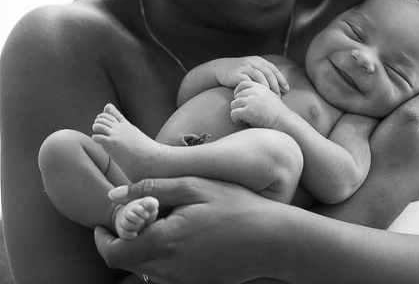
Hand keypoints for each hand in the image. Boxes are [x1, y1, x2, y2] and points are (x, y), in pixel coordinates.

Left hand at [95, 178, 282, 283]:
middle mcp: (168, 269)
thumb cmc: (237, 206)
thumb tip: (114, 196)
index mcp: (164, 241)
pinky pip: (166, 274)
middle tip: (142, 216)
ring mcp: (182, 281)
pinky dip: (165, 257)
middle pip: (127, 261)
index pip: (113, 252)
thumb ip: (152, 189)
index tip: (109, 221)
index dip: (104, 237)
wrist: (273, 239)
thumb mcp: (196, 186)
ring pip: (145, 269)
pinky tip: (186, 237)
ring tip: (168, 223)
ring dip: (145, 248)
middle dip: (125, 239)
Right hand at [213, 57, 288, 95]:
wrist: (220, 69)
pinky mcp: (237, 73)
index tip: (287, 89)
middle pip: (268, 72)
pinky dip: (254, 88)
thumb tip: (279, 87)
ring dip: (266, 86)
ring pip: (260, 76)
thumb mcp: (252, 70)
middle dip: (275, 85)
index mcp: (259, 61)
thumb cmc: (240, 72)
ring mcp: (245, 67)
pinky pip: (248, 81)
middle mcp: (253, 62)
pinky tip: (257, 95)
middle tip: (279, 95)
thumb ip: (263, 75)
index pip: (274, 69)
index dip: (281, 79)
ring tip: (270, 96)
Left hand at [230, 80, 292, 128]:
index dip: (238, 92)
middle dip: (240, 105)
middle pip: (236, 96)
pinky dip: (237, 120)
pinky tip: (245, 122)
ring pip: (233, 105)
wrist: (283, 120)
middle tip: (248, 113)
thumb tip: (245, 94)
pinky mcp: (248, 111)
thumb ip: (258, 92)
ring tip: (247, 118)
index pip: (242, 84)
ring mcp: (250, 101)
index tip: (242, 101)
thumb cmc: (276, 112)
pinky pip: (233, 114)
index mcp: (259, 87)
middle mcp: (254, 92)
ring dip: (238, 112)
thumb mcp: (269, 95)